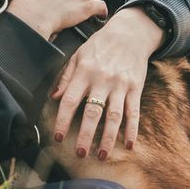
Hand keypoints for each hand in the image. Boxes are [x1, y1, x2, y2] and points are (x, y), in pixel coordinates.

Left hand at [52, 7, 164, 160]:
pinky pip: (133, 112)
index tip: (58, 138)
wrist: (130, 32)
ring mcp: (120, 85)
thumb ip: (66, 76)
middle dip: (86, 135)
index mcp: (84, 72)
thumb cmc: (100, 45)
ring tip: (102, 155)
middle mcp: (102, 79)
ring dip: (108, 138)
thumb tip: (54, 97)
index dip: (63, 120)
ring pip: (114, 116)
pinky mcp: (136, 87)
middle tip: (80, 153)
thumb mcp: (78, 55)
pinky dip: (132, 130)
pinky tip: (128, 145)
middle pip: (93, 112)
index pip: (70, 100)